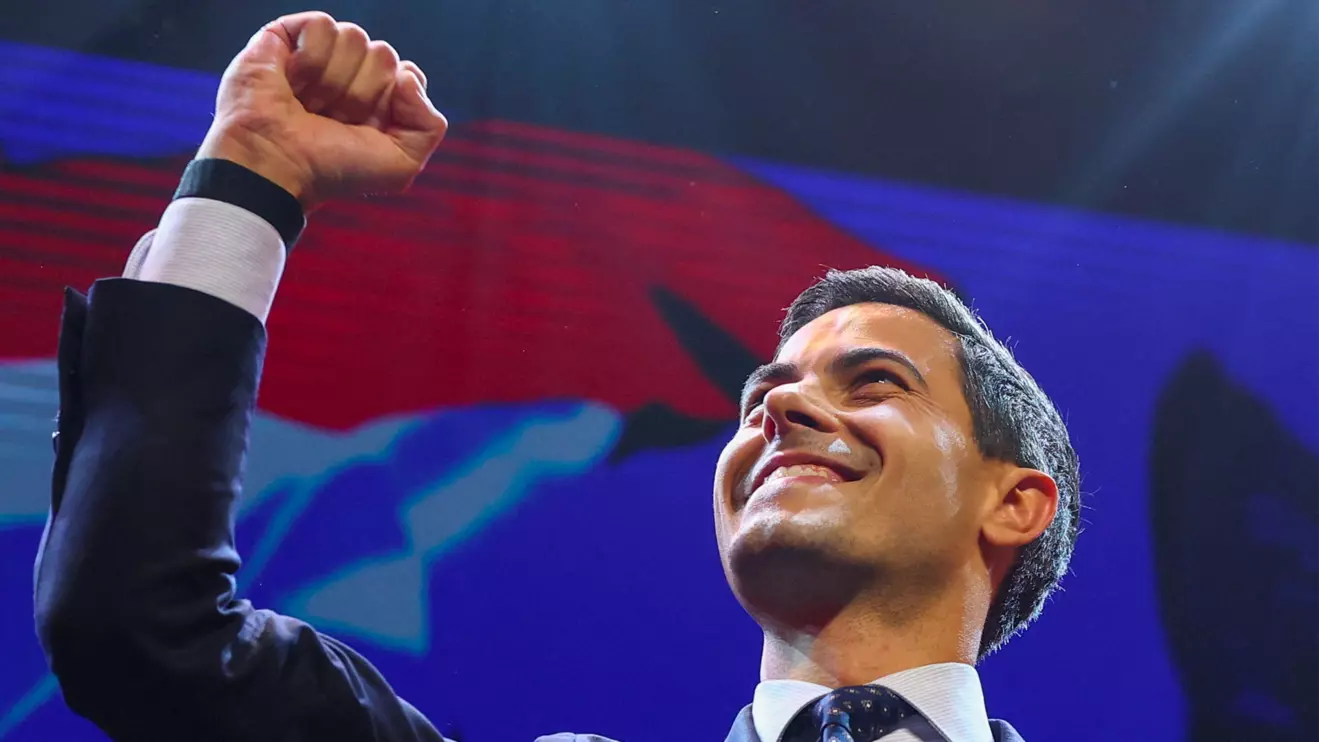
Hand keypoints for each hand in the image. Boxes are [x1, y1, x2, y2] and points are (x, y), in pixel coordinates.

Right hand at [196, 12, 447, 208]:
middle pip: (385, 54)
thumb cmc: (333, 170)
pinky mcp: (287, 37)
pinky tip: (292, 80)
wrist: (277, 164)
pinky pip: (324, 25)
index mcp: (379, 102)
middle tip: (332, 119)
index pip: (408, 75)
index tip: (366, 128)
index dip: (392, 100)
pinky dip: (312, 58)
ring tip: (308, 104)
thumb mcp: (401, 165)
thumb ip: (429, 125)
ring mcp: (319, 56)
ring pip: (355, 37)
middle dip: (361, 93)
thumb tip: (407, 74)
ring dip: (334, 80)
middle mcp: (351, 76)